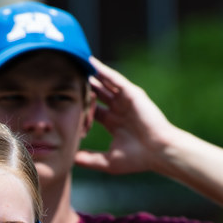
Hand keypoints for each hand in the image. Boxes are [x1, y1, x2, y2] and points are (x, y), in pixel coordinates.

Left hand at [75, 57, 177, 175]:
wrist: (159, 152)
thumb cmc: (137, 159)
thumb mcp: (108, 161)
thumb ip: (89, 159)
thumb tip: (70, 160)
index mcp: (113, 123)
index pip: (92, 110)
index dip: (79, 105)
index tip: (62, 100)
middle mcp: (119, 109)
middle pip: (97, 94)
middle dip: (84, 85)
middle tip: (65, 75)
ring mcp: (126, 100)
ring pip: (105, 83)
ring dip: (91, 73)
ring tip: (75, 61)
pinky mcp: (132, 94)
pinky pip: (115, 80)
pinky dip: (104, 71)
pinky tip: (91, 63)